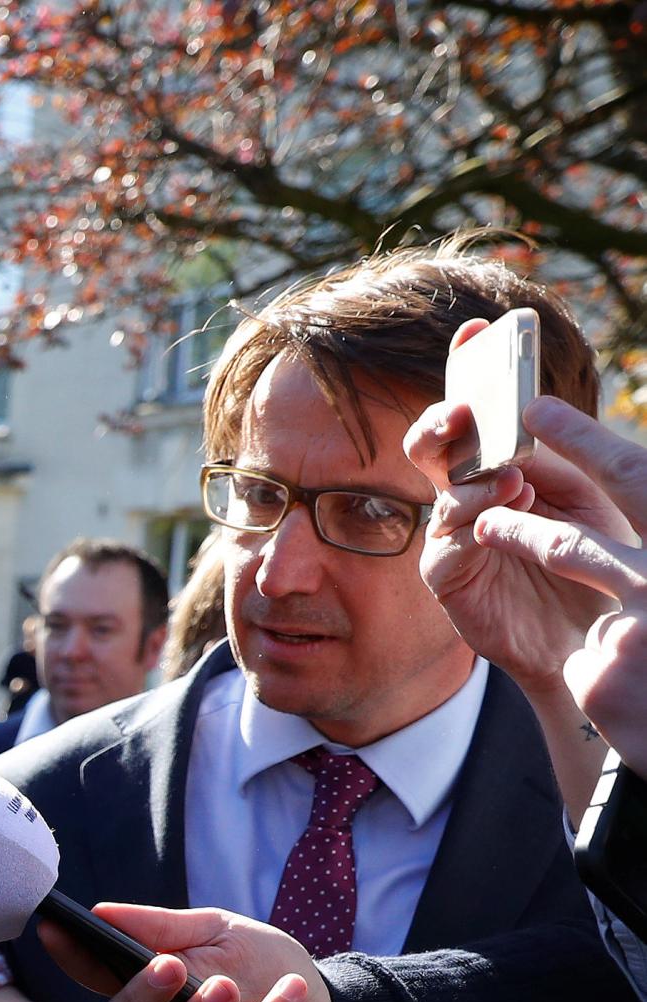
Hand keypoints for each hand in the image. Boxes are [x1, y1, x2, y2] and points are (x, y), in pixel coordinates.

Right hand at [37, 903, 327, 1001]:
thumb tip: (100, 911)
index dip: (73, 958)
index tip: (55, 930)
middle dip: (138, 997)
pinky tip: (289, 992)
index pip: (98, 978)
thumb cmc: (264, 966)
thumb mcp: (218, 931)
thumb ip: (164, 926)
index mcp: (148, 992)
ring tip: (225, 985)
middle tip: (166, 965)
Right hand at [405, 349, 635, 689]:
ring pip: (440, 491)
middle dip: (443, 420)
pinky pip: (445, 545)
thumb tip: (532, 412)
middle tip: (463, 411)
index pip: (478, 409)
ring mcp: (453, 534)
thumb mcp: (589, 494)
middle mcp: (470, 493)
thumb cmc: (598, 561)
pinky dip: (470, 526)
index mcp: (504, 462)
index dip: (470, 370)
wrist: (594, 635)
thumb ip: (558, 456)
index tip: (475, 332)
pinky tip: (499, 517)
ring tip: (511, 480)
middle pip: (435, 444)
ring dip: (471, 480)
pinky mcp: (448, 579)